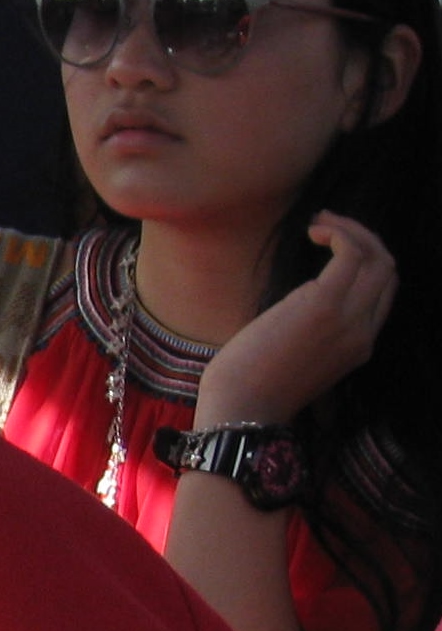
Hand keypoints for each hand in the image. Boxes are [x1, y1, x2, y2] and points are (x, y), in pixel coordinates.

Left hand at [196, 213, 395, 426]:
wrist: (241, 407)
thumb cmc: (251, 383)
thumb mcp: (295, 356)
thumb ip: (311, 330)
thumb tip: (300, 301)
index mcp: (359, 347)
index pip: (383, 294)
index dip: (367, 262)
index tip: (332, 246)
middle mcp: (363, 333)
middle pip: (388, 271)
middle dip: (364, 239)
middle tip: (325, 226)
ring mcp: (348, 319)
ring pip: (378, 258)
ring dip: (351, 230)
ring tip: (318, 223)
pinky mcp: (324, 305)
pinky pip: (351, 253)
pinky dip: (339, 233)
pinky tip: (313, 231)